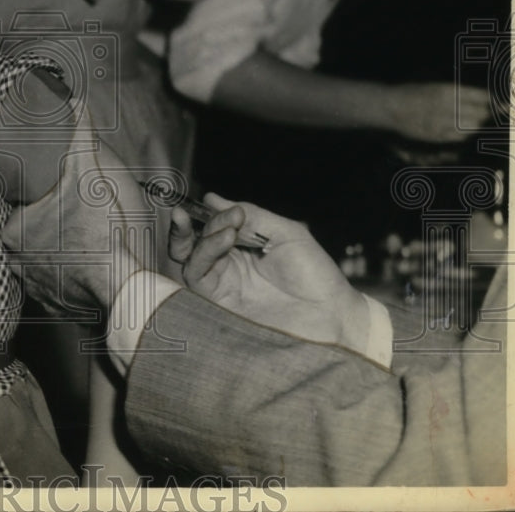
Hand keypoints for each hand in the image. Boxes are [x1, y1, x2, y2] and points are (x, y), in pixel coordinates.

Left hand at [1, 145, 143, 315]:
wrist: (119, 287)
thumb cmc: (98, 234)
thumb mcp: (88, 175)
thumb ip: (80, 138)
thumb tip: (77, 104)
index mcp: (13, 230)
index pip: (11, 205)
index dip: (28, 195)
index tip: (43, 188)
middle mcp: (15, 261)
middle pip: (22, 233)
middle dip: (39, 221)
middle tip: (61, 209)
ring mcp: (33, 285)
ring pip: (35, 260)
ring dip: (49, 249)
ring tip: (69, 235)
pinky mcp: (53, 304)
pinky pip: (52, 283)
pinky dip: (62, 274)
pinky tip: (77, 263)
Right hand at [170, 193, 369, 351]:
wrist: (332, 315)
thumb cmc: (316, 275)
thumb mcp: (286, 233)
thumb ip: (252, 215)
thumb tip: (212, 199)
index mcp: (243, 249)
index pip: (212, 227)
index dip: (212, 214)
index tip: (231, 208)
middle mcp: (228, 267)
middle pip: (189, 244)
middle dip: (182, 226)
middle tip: (184, 211)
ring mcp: (223, 286)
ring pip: (190, 258)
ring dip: (203, 237)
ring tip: (228, 229)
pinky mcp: (219, 304)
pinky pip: (197, 277)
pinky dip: (205, 254)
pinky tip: (226, 239)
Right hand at [387, 83, 491, 142]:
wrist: (388, 107)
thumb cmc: (410, 94)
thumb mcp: (434, 87)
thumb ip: (457, 93)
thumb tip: (483, 99)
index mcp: (449, 90)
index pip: (483, 97)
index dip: (493, 102)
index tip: (499, 105)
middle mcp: (449, 105)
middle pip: (481, 113)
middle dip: (483, 114)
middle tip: (482, 114)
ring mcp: (443, 121)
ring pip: (473, 126)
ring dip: (473, 124)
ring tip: (467, 122)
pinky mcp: (437, 134)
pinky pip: (460, 136)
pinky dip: (463, 134)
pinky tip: (457, 131)